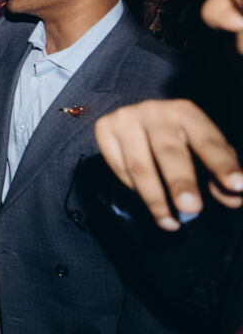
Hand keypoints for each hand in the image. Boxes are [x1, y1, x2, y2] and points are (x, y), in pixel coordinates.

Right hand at [95, 99, 242, 230]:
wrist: (139, 119)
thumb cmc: (179, 139)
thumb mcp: (205, 151)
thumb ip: (221, 174)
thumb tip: (232, 197)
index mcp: (187, 112)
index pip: (208, 141)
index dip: (222, 164)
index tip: (236, 186)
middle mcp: (154, 111)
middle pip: (168, 151)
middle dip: (181, 182)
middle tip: (192, 209)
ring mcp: (126, 118)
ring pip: (139, 165)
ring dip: (155, 198)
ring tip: (170, 223)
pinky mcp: (104, 128)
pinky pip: (118, 167)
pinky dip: (133, 188)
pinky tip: (148, 198)